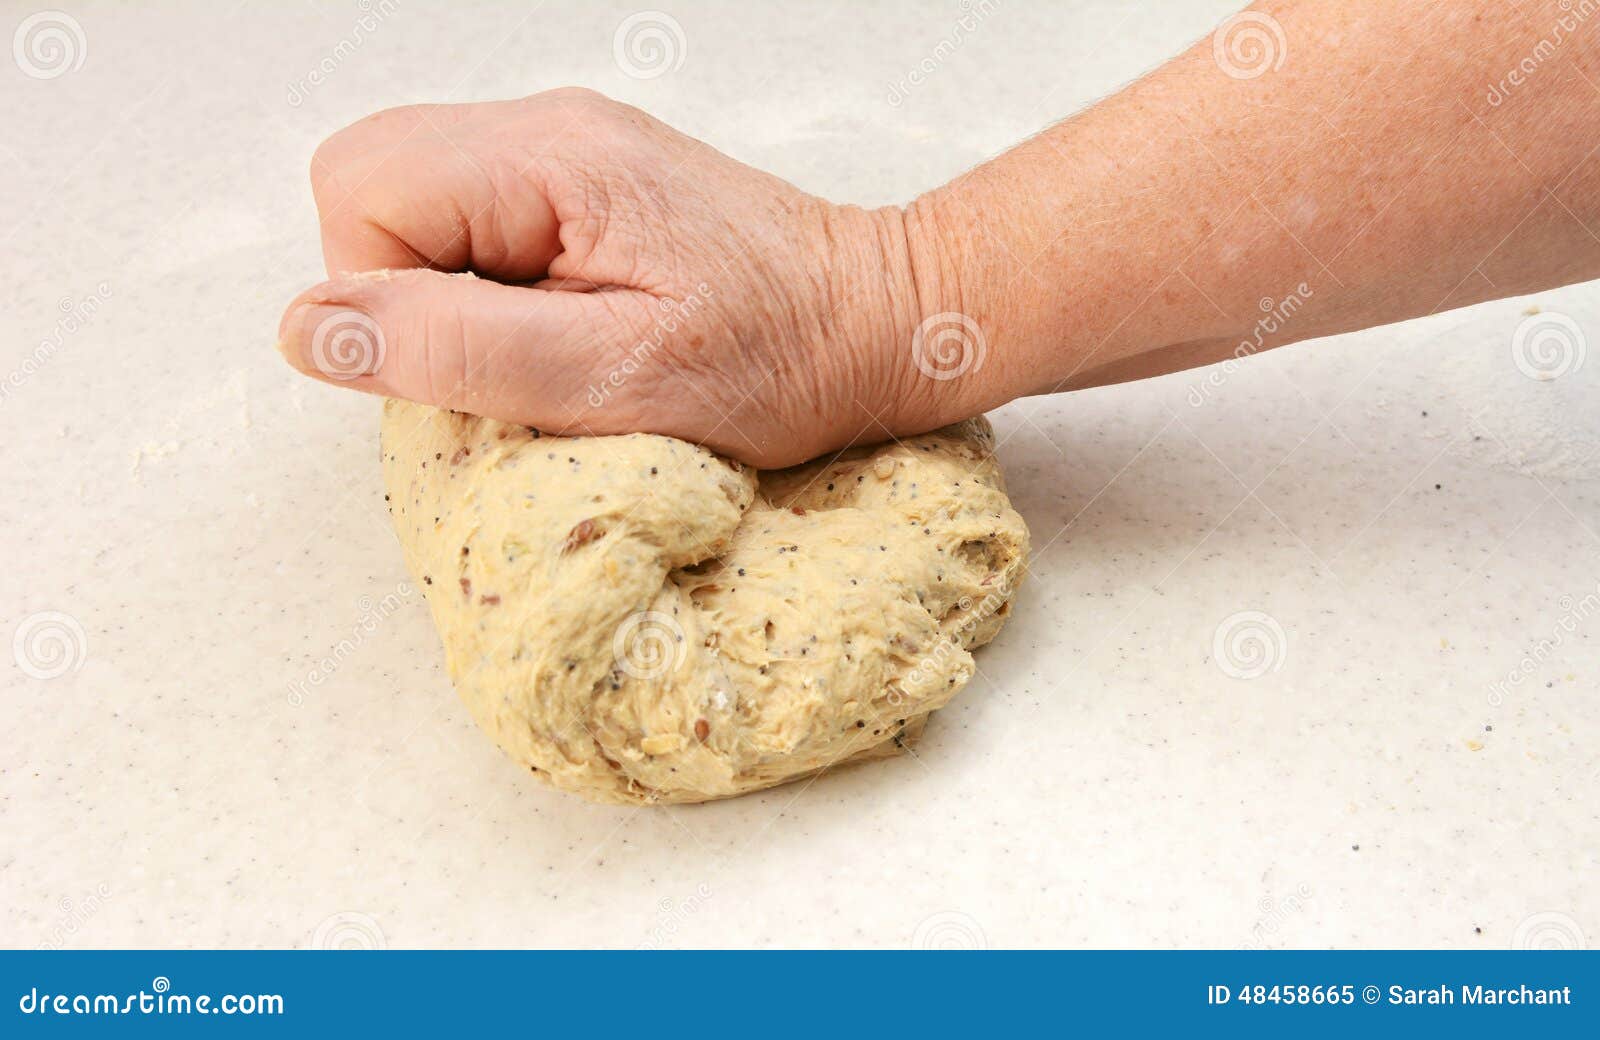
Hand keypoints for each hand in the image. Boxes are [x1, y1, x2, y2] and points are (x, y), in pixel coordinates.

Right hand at [276, 88, 949, 467]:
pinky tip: (572, 323)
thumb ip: (460, 348)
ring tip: (556, 343)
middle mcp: (547, 131)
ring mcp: (566, 153)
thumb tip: (309, 327)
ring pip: (418, 208)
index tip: (486, 361)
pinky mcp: (585, 187)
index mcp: (549, 161)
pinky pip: (476, 224)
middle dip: (409, 292)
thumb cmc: (781, 358)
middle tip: (517, 356)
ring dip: (454, 296)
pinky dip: (495, 288)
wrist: (880, 319)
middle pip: (371, 184)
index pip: (360, 191)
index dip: (389, 297)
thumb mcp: (619, 378)